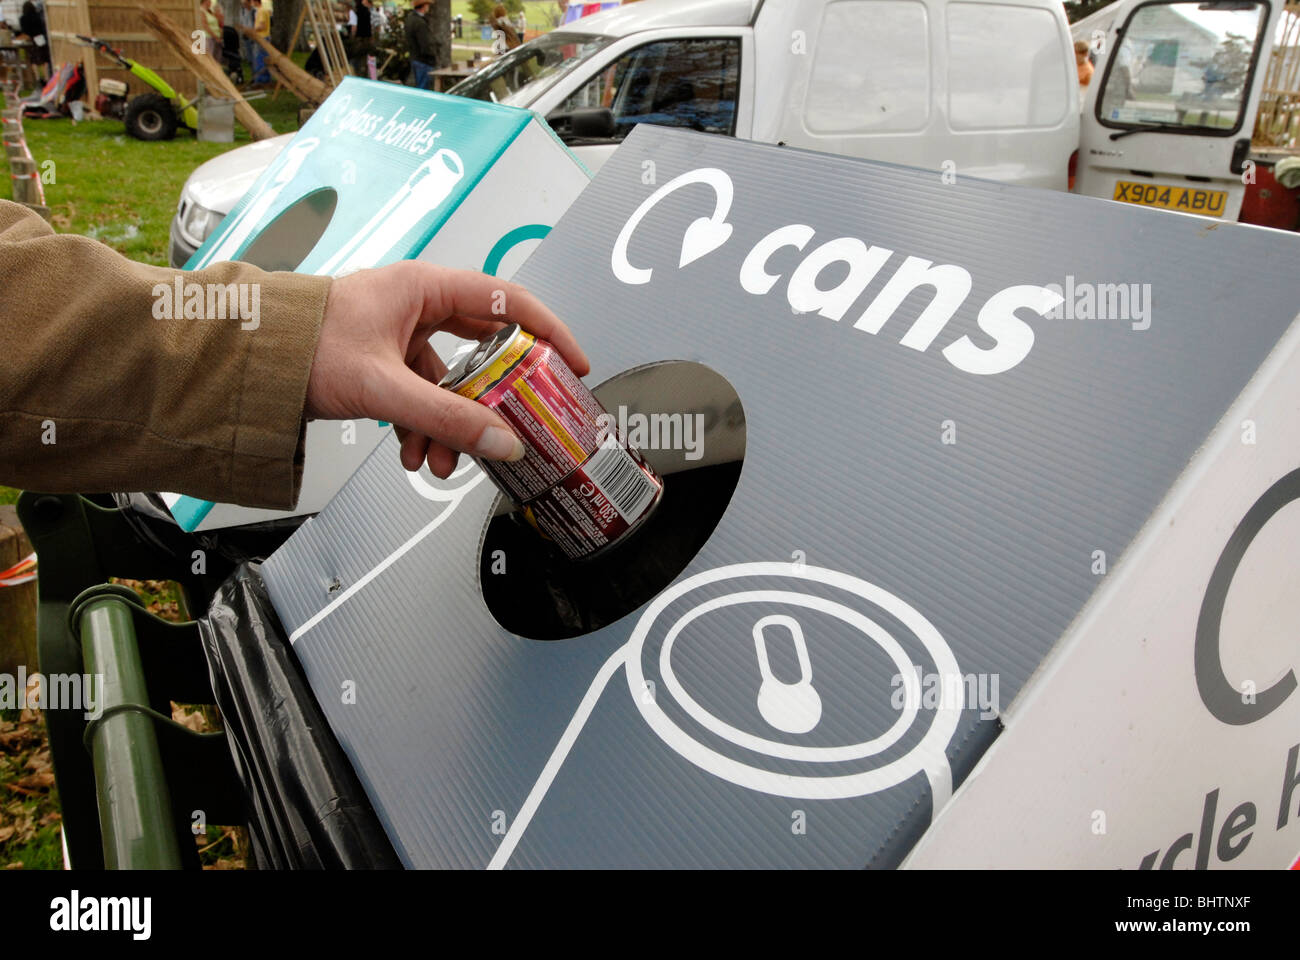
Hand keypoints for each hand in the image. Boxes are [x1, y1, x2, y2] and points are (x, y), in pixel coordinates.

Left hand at [305, 260, 588, 478]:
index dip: (548, 332)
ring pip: (449, 382)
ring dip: (451, 425)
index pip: (508, 302)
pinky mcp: (384, 362)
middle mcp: (417, 306)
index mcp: (425, 288)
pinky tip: (412, 454)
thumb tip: (503, 442)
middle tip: (521, 419)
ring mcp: (400, 335)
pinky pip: (421, 396)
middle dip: (493, 398)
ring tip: (441, 461)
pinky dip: (422, 427)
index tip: (572, 364)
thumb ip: (447, 418)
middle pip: (483, 349)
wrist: (246, 360)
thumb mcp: (385, 387)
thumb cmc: (300, 345)